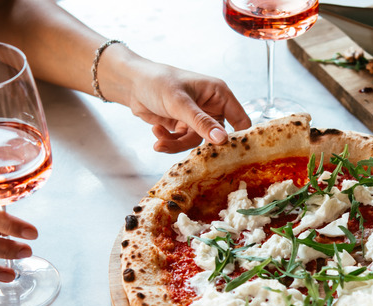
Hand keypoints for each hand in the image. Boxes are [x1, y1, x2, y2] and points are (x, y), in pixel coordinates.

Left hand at [126, 61, 251, 152]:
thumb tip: (222, 139)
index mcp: (219, 95)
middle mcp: (211, 107)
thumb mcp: (180, 103)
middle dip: (200, 146)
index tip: (233, 155)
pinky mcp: (183, 126)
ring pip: (196, 143)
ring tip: (159, 141)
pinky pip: (182, 143)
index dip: (240, 137)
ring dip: (177, 144)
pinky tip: (156, 131)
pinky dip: (169, 141)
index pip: (241, 120)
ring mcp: (197, 118)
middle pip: (217, 137)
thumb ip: (201, 122)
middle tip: (192, 157)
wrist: (131, 83)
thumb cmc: (157, 82)